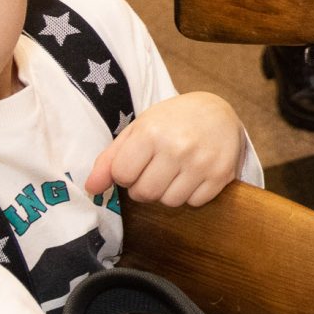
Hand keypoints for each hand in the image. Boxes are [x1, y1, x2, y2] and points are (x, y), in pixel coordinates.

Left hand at [84, 92, 248, 207]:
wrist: (218, 111)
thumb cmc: (171, 121)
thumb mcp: (138, 129)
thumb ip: (109, 159)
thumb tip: (91, 189)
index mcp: (152, 132)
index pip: (122, 175)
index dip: (126, 174)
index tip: (136, 163)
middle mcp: (178, 147)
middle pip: (145, 193)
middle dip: (144, 187)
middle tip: (154, 171)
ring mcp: (202, 162)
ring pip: (170, 202)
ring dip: (167, 192)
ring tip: (174, 173)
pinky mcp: (221, 175)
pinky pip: (195, 202)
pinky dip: (190, 194)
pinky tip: (193, 175)